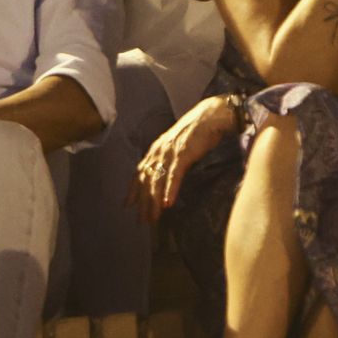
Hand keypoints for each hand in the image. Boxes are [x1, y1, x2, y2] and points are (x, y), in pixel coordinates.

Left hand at [126, 95, 237, 223]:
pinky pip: (173, 176)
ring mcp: (169, 153)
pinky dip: (169, 190)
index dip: (132, 190)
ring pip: (157, 181)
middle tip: (141, 220)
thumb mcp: (176, 147)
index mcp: (155, 150)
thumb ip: (168, 160)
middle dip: (142, 202)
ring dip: (154, 201)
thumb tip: (165, 175)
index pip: (139, 173)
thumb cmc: (196, 133)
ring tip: (153, 217)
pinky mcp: (182, 155)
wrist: (210, 117)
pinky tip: (167, 204)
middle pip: (145, 181)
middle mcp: (158, 151)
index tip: (127, 205)